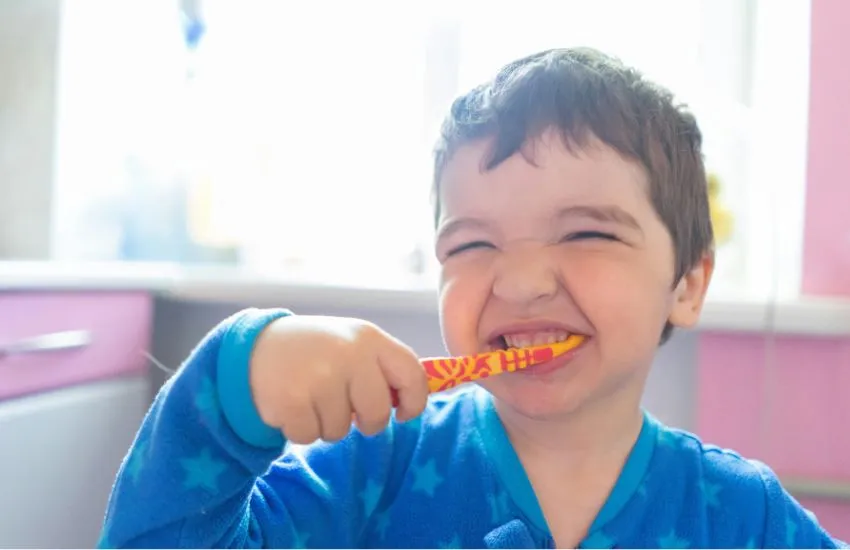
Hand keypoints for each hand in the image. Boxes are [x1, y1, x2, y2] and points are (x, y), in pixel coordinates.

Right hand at [248, 315, 427, 443]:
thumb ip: (382, 368)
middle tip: (345, 409)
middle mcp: (348, 354)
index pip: (411, 374)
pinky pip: (309, 436)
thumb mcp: (352, 345)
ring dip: (326, 424)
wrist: (256, 348)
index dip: (414, 401)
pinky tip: (291, 405)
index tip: (404, 413)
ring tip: (310, 397)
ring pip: (340, 430)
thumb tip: (411, 403)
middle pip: (377, 414)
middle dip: (365, 423)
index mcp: (369, 338)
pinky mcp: (291, 400)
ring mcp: (319, 376)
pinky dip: (300, 429)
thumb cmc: (316, 352)